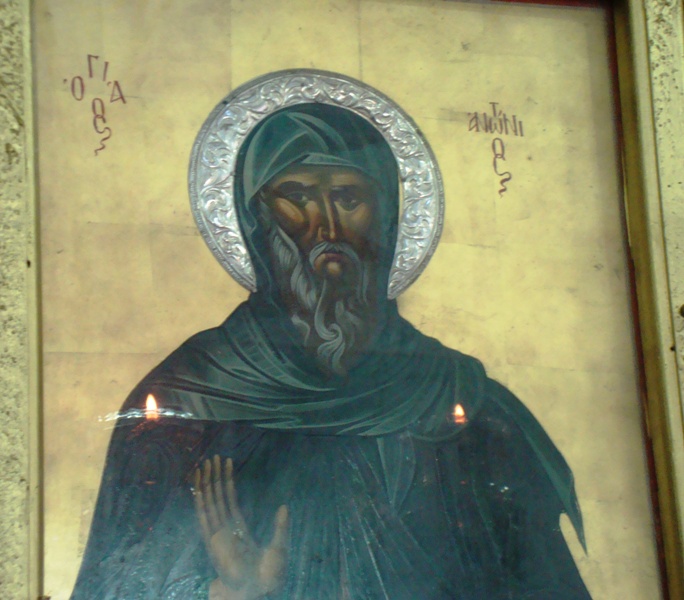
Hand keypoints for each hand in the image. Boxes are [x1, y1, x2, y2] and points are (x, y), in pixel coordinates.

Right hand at [194, 455, 288, 599]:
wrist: (258, 591)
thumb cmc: (269, 575)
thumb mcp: (279, 545)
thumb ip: (280, 526)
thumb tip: (284, 506)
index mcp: (239, 528)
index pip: (230, 500)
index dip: (227, 481)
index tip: (225, 463)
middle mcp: (225, 529)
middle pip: (217, 497)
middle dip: (213, 477)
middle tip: (211, 457)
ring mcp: (218, 534)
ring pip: (209, 503)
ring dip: (206, 483)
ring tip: (205, 464)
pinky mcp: (213, 541)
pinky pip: (205, 516)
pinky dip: (201, 500)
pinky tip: (198, 485)